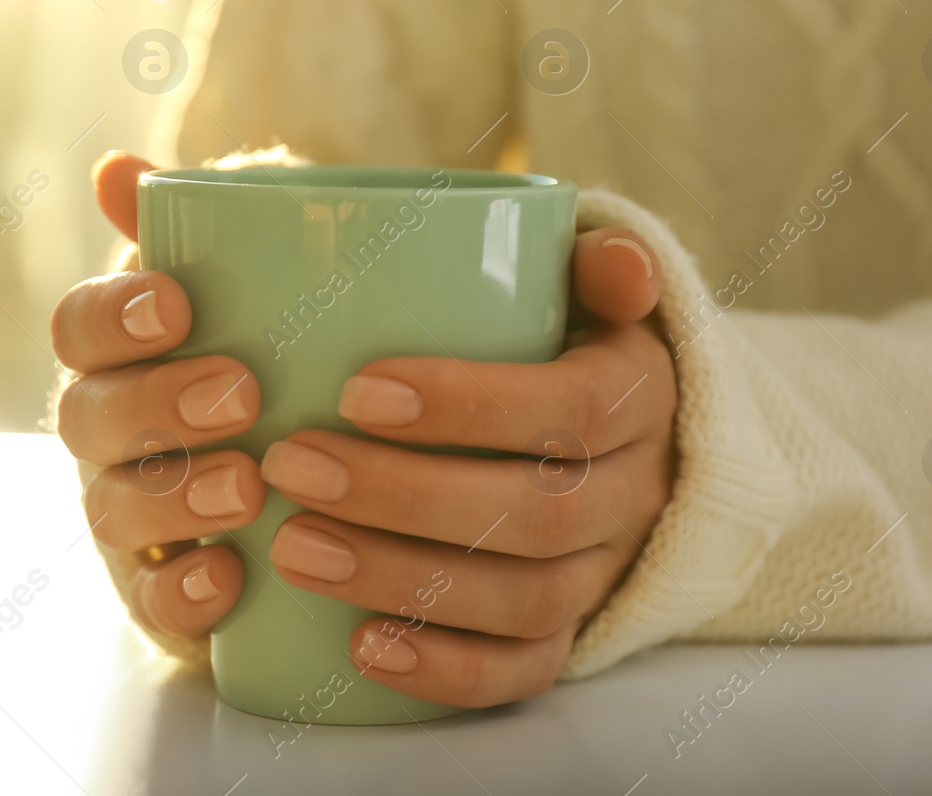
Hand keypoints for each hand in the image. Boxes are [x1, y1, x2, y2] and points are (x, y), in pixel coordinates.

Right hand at [52, 152, 267, 643]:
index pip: (79, 328)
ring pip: (112, 510)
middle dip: (155, 404)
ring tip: (248, 484)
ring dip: (174, 496)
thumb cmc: (273, 355)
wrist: (312, 478)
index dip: (113, 316)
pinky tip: (231, 577)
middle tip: (240, 393)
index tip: (176, 305)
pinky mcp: (162, 588)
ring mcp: (128, 515)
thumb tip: (117, 169)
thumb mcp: (252, 284)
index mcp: (119, 355)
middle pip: (87, 420)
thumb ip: (199, 227)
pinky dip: (183, 590)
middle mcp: (106, 435)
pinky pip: (152, 599)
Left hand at [262, 227, 677, 707]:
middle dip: (403, 498)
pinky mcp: (570, 632)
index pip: (573, 409)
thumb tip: (622, 267)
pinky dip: (444, 670)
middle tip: (290, 466)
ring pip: (525, 602)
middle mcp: (636, 492)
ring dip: (402, 580)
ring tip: (293, 548)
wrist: (612, 437)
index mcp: (640, 394)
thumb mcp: (582, 287)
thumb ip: (591, 259)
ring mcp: (603, 571)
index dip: (468, 406)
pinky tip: (358, 646)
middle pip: (537, 516)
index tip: (355, 391)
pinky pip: (524, 672)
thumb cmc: (560, 341)